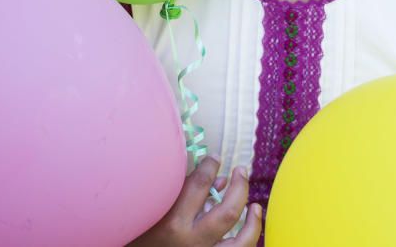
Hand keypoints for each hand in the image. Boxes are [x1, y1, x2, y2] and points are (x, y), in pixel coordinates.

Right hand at [127, 156, 262, 246]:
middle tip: (241, 170)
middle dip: (240, 187)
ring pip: (241, 242)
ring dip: (253, 222)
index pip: (199, 185)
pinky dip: (248, 239)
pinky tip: (250, 225)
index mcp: (173, 222)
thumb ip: (181, 193)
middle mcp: (191, 241)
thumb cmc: (139, 235)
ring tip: (255, 205)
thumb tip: (218, 181)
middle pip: (228, 211)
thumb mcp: (153, 210)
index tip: (215, 158)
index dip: (211, 166)